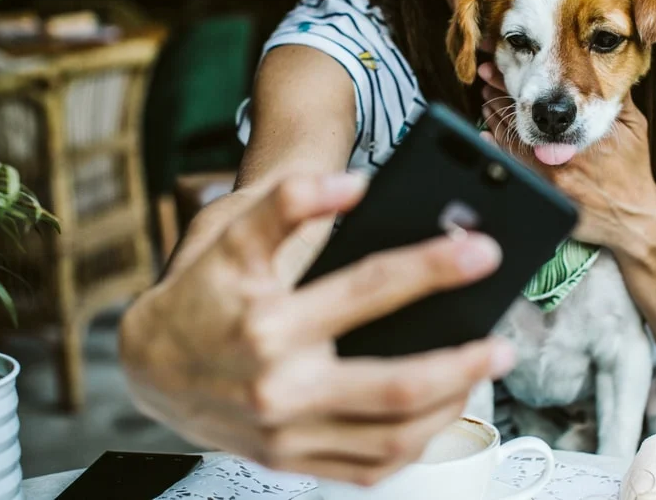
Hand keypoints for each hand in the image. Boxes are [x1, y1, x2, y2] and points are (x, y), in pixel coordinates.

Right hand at [120, 171, 513, 485]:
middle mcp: (279, 387)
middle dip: (462, 364)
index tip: (484, 250)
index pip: (369, 289)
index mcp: (269, 323)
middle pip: (395, 386)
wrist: (151, 365)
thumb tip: (353, 186)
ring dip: (449, 407)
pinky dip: (412, 445)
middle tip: (504, 344)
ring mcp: (285, 435)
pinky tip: (437, 414)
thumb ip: (288, 201)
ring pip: (391, 437)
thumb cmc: (204, 290)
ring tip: (477, 374)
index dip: (433, 266)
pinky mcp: (289, 462)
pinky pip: (367, 470)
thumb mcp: (232, 232)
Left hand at [477, 62, 655, 248]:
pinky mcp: (543, 194)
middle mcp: (563, 154)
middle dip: (501, 97)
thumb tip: (600, 66)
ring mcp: (549, 177)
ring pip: (512, 142)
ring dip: (496, 120)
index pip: (540, 102)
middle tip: (486, 81)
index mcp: (584, 133)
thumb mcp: (633, 126)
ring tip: (487, 103)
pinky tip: (485, 135)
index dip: (516, 84)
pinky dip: (496, 149)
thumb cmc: (632, 170)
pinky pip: (512, 167)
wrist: (633, 218)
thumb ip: (616, 96)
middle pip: (522, 119)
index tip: (500, 70)